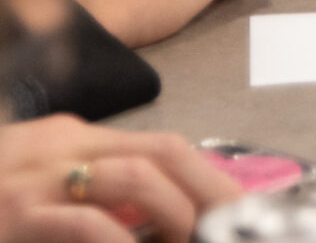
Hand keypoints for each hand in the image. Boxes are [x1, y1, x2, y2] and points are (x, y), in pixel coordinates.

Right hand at [0, 115, 240, 242]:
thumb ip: (91, 203)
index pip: (160, 148)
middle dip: (211, 189)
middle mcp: (63, 147)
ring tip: (191, 241)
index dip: (207, 179)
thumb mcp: (37, 198)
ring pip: (137, 175)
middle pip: (163, 151)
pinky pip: (88, 222)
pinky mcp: (13, 214)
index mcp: (72, 141)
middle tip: (233, 226)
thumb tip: (153, 226)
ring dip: (177, 212)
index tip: (236, 209)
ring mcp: (37, 177)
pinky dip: (123, 241)